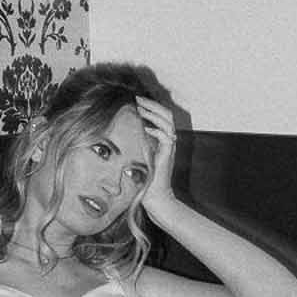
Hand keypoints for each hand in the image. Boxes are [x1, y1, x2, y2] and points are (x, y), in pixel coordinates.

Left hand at [134, 96, 178, 216]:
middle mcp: (169, 141)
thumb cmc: (146, 179)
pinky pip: (166, 137)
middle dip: (152, 104)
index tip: (137, 100)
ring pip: (168, 122)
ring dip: (153, 114)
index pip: (162, 115)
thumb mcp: (140, 155)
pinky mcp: (168, 155)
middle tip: (138, 99)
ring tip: (141, 109)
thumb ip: (138, 141)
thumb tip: (126, 129)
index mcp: (163, 139)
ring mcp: (170, 147)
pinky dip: (156, 130)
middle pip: (167, 114)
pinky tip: (146, 128)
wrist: (156, 197)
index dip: (151, 105)